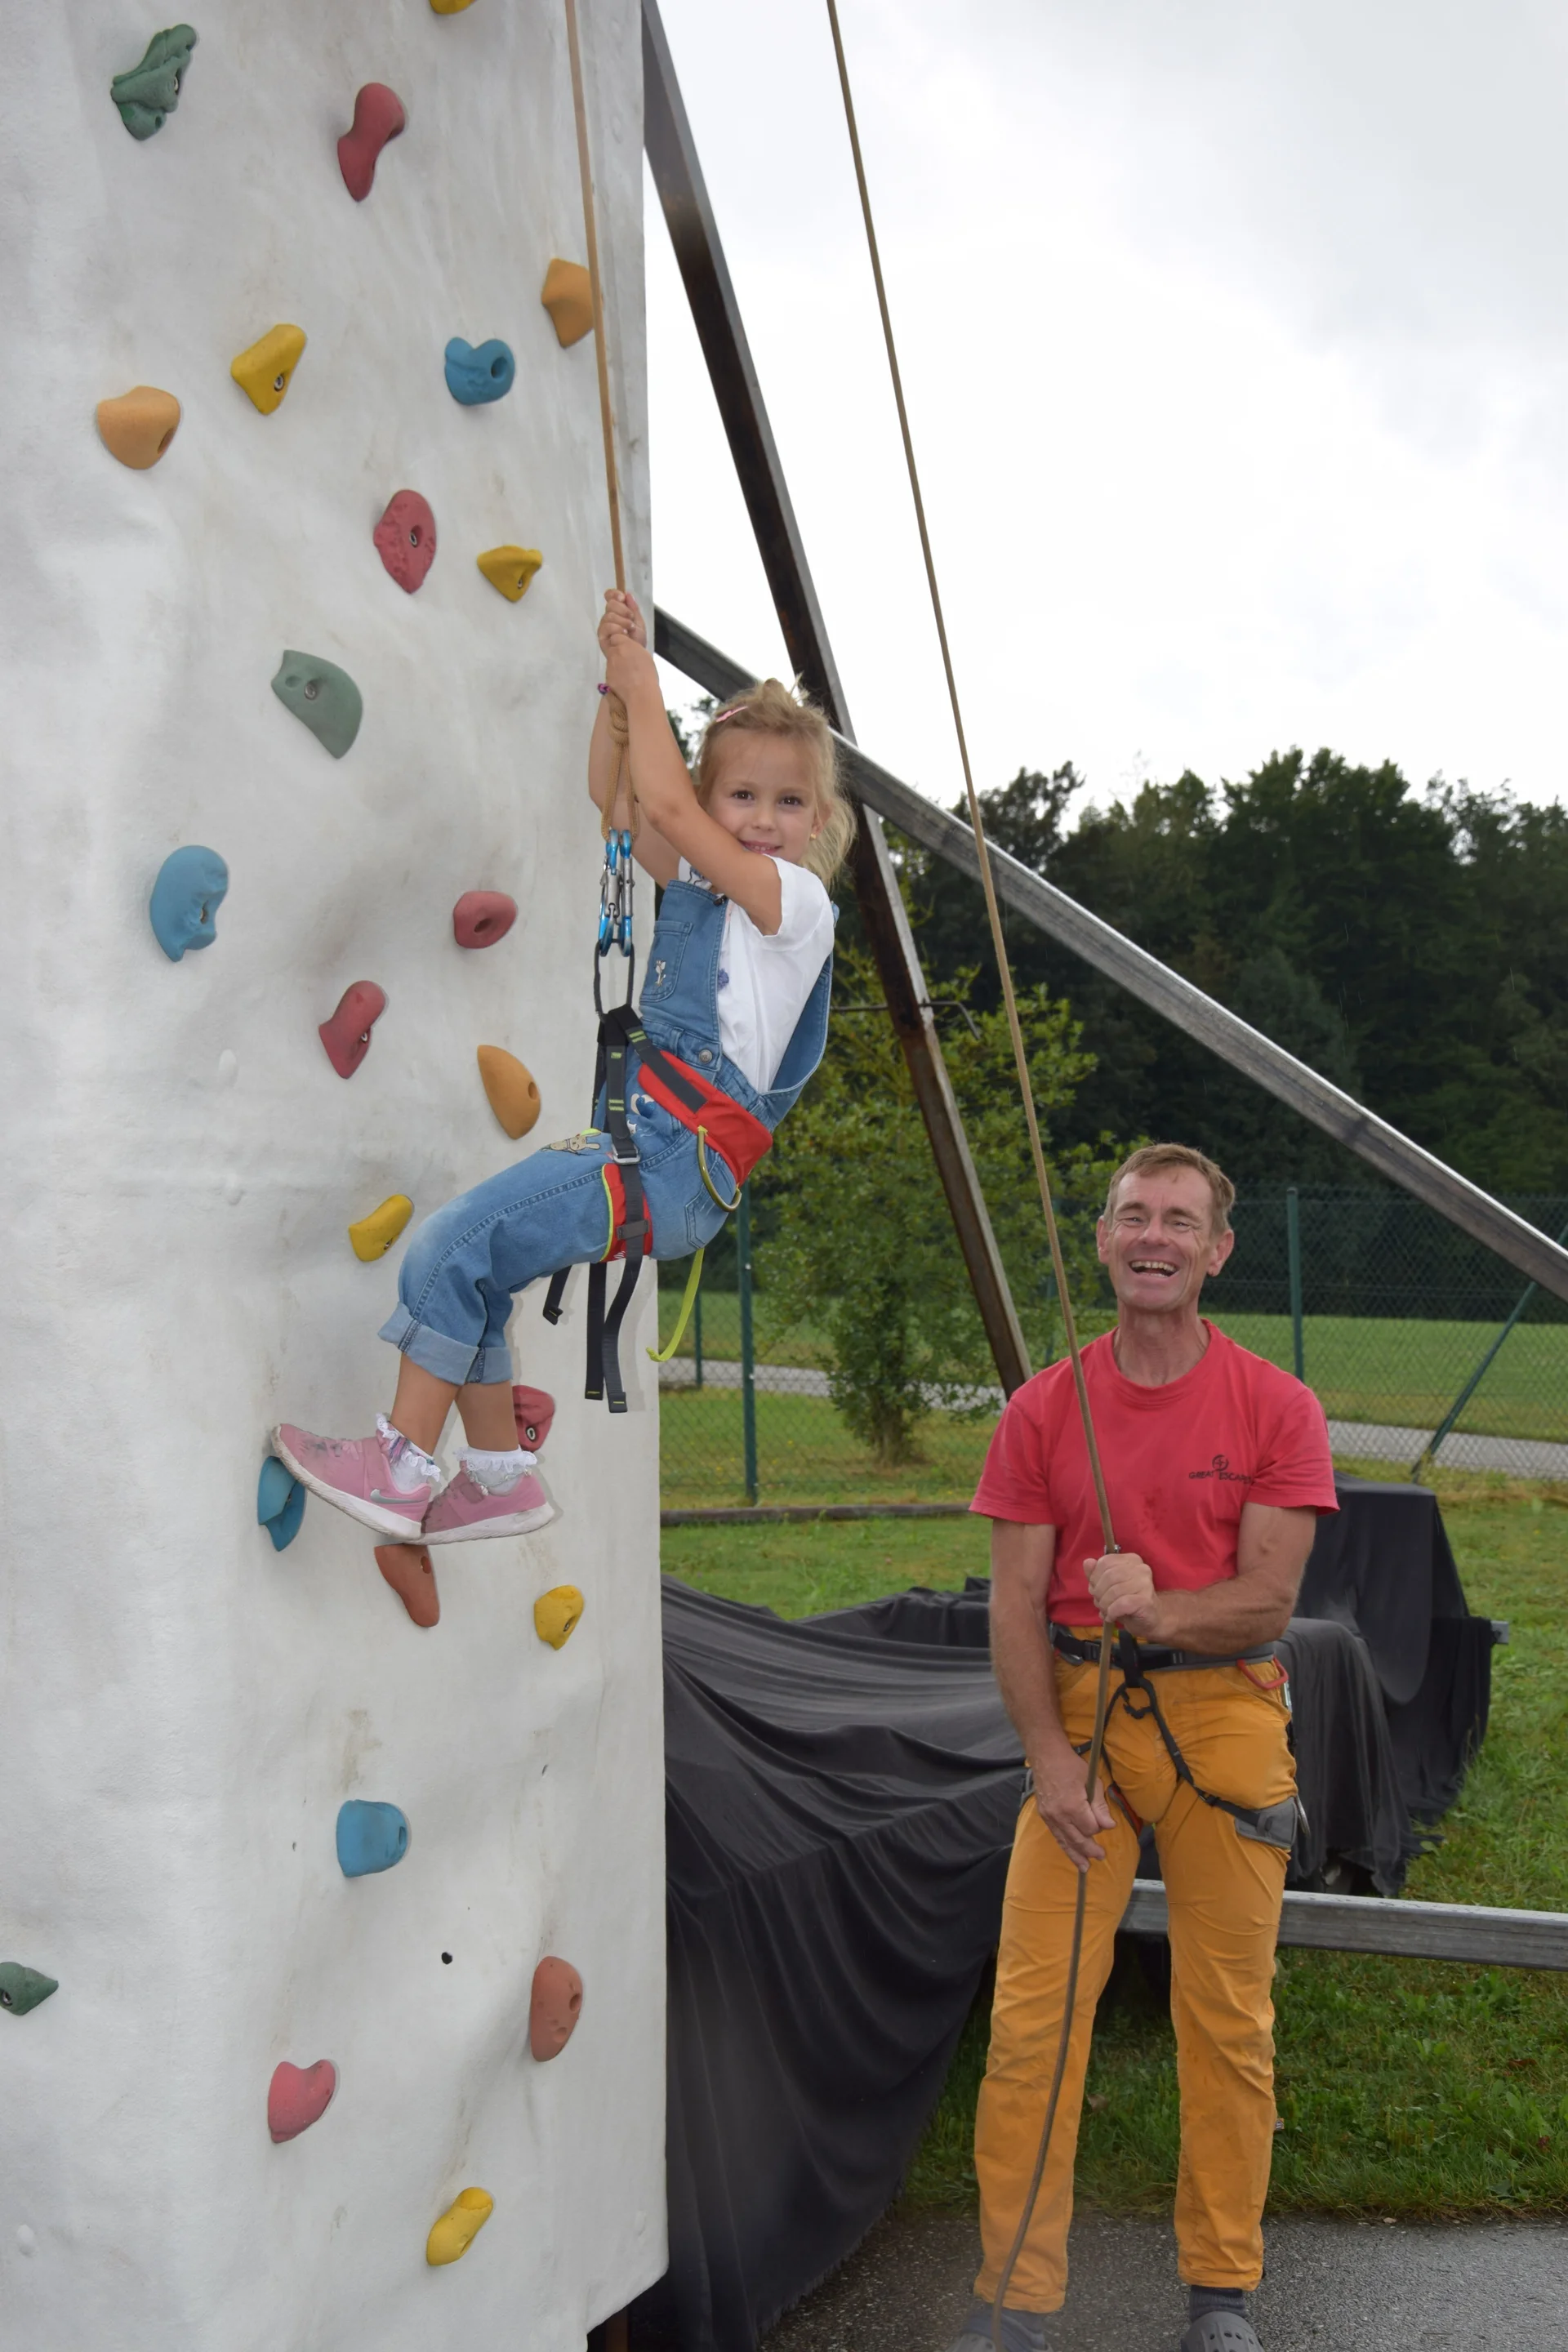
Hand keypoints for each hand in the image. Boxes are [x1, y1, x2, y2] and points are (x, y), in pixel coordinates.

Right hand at [598, 588, 646, 656]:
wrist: (635, 655)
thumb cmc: (637, 641)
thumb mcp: (639, 622)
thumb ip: (633, 608)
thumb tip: (628, 594)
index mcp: (618, 611)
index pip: (610, 596)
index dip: (614, 594)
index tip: (622, 598)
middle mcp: (610, 617)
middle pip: (610, 604)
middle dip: (623, 610)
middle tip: (631, 619)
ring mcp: (605, 626)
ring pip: (609, 615)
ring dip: (622, 621)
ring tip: (630, 629)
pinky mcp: (602, 635)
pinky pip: (607, 626)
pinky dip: (617, 629)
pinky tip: (623, 634)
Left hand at [602, 627, 656, 705]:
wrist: (641, 693)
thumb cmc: (648, 674)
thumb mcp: (645, 655)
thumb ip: (634, 649)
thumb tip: (630, 649)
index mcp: (626, 645)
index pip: (616, 636)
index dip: (621, 642)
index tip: (626, 648)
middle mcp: (615, 653)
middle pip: (612, 648)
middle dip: (617, 652)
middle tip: (627, 661)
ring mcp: (610, 666)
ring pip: (611, 661)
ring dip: (617, 664)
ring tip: (628, 673)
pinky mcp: (608, 677)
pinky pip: (611, 672)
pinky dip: (616, 675)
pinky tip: (625, 681)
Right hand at [1032, 1744, 1115, 1868]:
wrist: (1046, 1756)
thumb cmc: (1072, 1766)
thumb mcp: (1092, 1782)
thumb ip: (1100, 1807)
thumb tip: (1109, 1826)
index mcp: (1073, 1806)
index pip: (1090, 1828)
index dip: (1099, 1827)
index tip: (1104, 1822)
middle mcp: (1059, 1815)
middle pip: (1077, 1839)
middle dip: (1090, 1849)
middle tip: (1101, 1857)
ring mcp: (1050, 1817)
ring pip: (1065, 1841)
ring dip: (1075, 1855)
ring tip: (1084, 1868)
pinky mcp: (1044, 1815)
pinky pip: (1056, 1835)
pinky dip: (1064, 1845)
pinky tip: (1070, 1852)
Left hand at [1085, 1550, 1167, 1640]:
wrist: (1151, 1619)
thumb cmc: (1127, 1601)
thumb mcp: (1108, 1587)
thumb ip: (1096, 1574)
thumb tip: (1087, 1562)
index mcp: (1131, 1560)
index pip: (1105, 1562)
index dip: (1095, 1577)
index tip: (1096, 1589)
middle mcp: (1141, 1568)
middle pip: (1109, 1576)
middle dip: (1099, 1593)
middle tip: (1100, 1603)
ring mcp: (1145, 1584)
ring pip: (1114, 1591)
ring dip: (1104, 1605)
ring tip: (1106, 1611)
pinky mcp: (1146, 1601)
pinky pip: (1121, 1604)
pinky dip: (1112, 1612)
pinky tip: (1112, 1617)